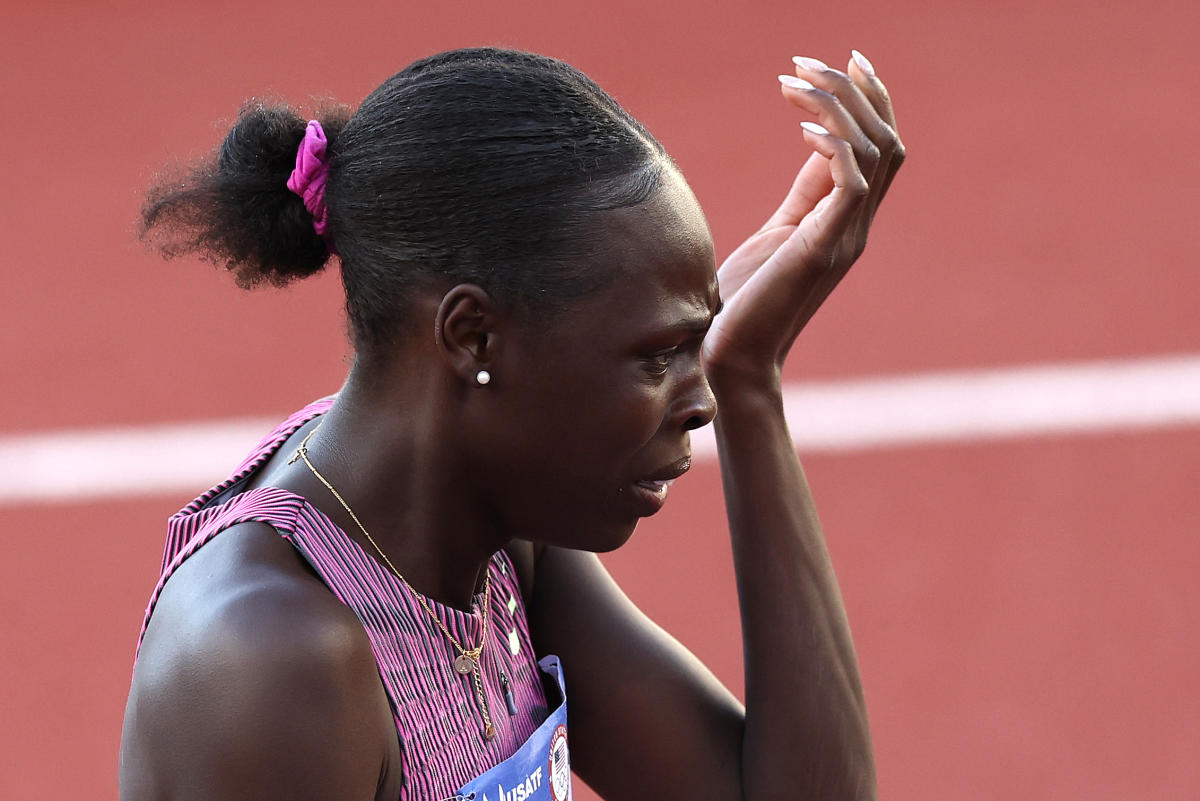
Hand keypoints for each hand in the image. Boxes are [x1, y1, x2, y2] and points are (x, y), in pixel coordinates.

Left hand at [702, 50, 904, 390]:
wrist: (732, 360)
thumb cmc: (744, 302)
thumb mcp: (777, 234)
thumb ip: (803, 196)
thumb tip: (816, 146)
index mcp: (846, 223)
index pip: (878, 149)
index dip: (868, 101)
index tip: (840, 61)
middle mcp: (854, 228)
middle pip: (886, 141)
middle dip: (852, 91)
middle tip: (805, 62)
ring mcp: (843, 240)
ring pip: (874, 153)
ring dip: (836, 107)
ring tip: (793, 83)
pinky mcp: (822, 250)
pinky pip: (851, 184)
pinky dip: (834, 147)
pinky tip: (802, 129)